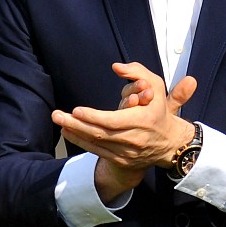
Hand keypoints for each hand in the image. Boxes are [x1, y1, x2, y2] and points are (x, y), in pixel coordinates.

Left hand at [52, 63, 196, 201]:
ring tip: (58, 120)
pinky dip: (81, 141)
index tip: (77, 110)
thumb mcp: (155, 86)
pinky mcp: (121, 160)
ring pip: (96, 143)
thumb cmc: (158, 109)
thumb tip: (116, 66)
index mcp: (144, 120)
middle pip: (100, 133)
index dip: (94, 117)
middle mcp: (135, 138)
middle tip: (56, 114)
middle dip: (76, 124)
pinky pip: (97, 152)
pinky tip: (68, 132)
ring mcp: (127, 152)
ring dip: (74, 132)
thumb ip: (138, 72)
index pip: (114, 121)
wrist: (169, 143)